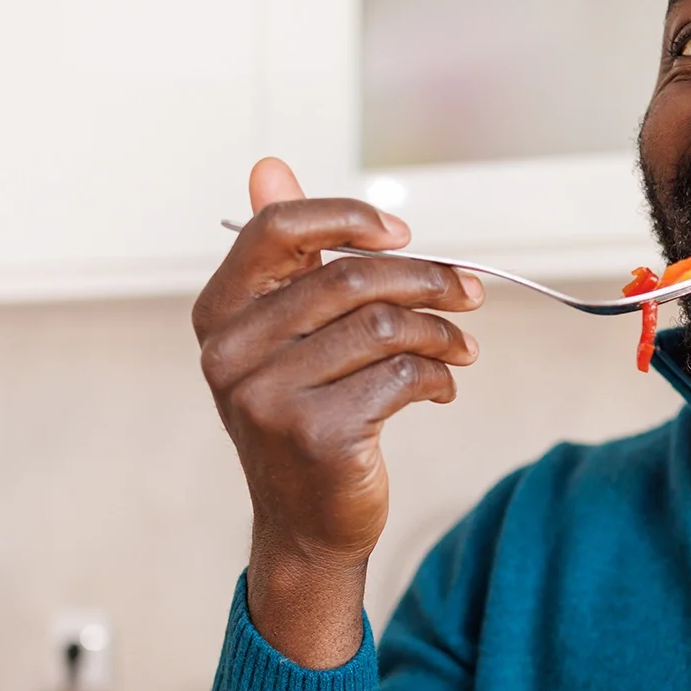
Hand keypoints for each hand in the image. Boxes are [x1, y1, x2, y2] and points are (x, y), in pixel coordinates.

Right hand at [192, 158, 481, 667]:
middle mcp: (230, 352)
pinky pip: (400, 376)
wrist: (307, 525)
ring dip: (441, 332)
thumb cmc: (305, 416)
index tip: (404, 235)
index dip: (347, 219)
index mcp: (219, 313)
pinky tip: (441, 387)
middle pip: (349, 279)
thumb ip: (286, 254)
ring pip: (384, 327)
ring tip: (461, 348)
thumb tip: (268, 165)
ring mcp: (268, 397)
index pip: (277, 230)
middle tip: (471, 290)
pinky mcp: (316, 435)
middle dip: (426, 279)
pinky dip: (436, 376)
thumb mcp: (288, 335)